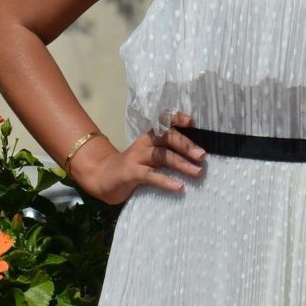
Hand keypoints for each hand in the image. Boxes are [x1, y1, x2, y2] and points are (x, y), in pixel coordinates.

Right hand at [70, 111, 206, 204]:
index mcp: (150, 137)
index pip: (163, 122)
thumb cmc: (134, 168)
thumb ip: (168, 155)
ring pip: (162, 156)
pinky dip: (166, 181)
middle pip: (167, 138)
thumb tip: (197, 159)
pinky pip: (151, 176)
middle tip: (202, 156)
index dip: (176, 118)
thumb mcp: (150, 158)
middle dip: (186, 146)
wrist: (103, 177)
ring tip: (197, 172)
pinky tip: (179, 187)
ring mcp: (136, 157)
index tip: (191, 121)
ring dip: (181, 163)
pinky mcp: (131, 172)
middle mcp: (144, 143)